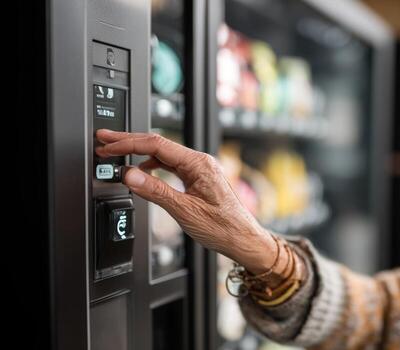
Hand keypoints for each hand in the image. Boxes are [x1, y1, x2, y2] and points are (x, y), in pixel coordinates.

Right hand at [95, 129, 277, 273]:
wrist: (243, 239)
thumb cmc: (223, 227)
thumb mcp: (184, 211)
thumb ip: (155, 191)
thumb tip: (128, 175)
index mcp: (199, 163)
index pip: (157, 144)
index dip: (128, 142)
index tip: (108, 143)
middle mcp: (200, 162)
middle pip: (158, 144)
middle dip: (129, 141)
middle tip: (105, 139)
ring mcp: (200, 169)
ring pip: (163, 154)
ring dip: (139, 153)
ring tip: (117, 154)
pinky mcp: (198, 178)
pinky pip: (171, 165)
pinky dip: (152, 165)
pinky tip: (141, 171)